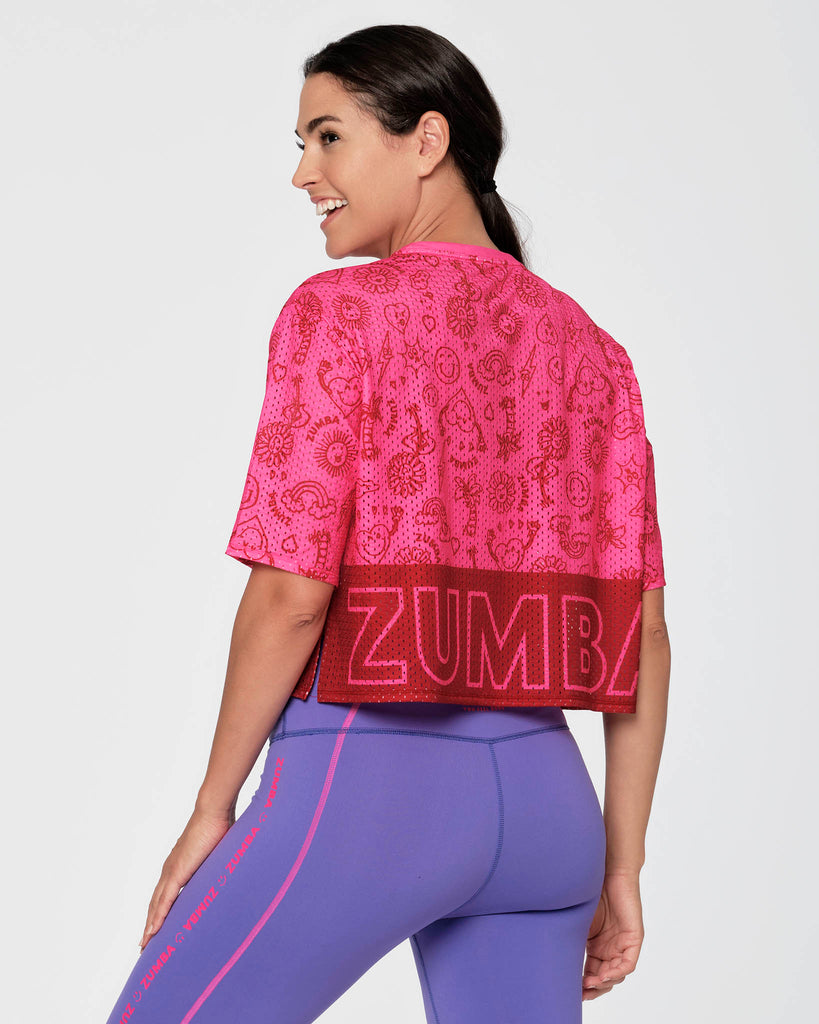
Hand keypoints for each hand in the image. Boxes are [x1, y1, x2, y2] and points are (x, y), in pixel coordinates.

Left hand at [138, 804, 234, 951]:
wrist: (214, 812)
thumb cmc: (219, 826)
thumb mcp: (218, 853)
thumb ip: (218, 865)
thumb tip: (231, 870)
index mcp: (179, 864)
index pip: (165, 893)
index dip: (159, 911)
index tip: (155, 927)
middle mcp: (171, 869)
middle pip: (156, 902)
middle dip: (150, 923)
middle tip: (145, 944)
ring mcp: (172, 871)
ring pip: (156, 905)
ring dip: (150, 925)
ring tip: (145, 944)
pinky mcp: (177, 872)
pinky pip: (164, 900)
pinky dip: (157, 917)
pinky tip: (152, 931)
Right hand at [581, 870, 644, 1000]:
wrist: (607, 870)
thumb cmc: (590, 890)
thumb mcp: (576, 921)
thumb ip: (570, 938)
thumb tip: (548, 955)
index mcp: (597, 945)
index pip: (591, 972)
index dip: (582, 984)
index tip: (570, 992)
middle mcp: (611, 947)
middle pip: (604, 978)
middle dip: (593, 989)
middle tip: (580, 994)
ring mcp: (623, 944)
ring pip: (617, 974)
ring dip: (603, 983)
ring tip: (589, 984)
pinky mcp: (634, 938)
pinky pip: (628, 963)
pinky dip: (616, 972)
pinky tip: (603, 975)